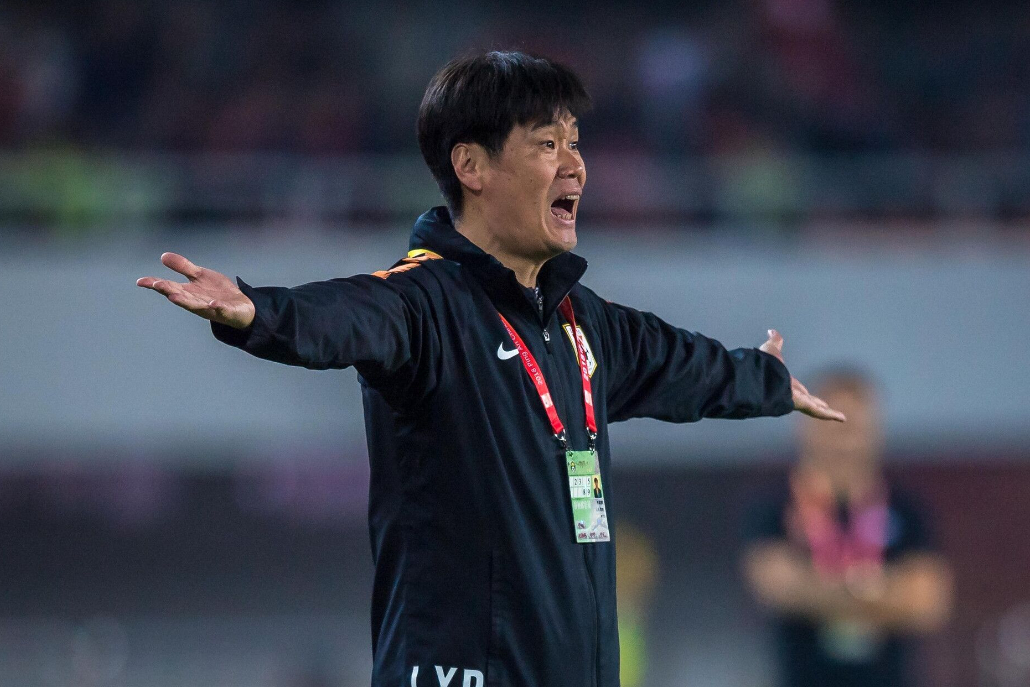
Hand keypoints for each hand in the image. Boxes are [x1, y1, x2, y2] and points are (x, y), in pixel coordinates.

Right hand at [137, 252, 255, 329]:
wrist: (241, 307)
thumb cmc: (217, 292)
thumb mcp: (200, 276)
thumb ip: (183, 267)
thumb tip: (163, 256)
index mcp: (188, 292)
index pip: (169, 287)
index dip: (155, 284)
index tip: (140, 281)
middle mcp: (196, 302)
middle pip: (180, 296)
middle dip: (168, 290)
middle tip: (157, 284)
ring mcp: (210, 308)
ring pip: (196, 306)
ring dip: (185, 302)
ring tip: (174, 297)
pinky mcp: (226, 311)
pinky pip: (220, 310)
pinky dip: (216, 307)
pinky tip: (213, 303)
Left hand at [760, 329, 845, 421]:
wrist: (758, 376)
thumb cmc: (762, 365)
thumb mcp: (772, 350)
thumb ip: (775, 341)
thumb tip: (771, 331)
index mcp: (783, 382)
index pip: (796, 388)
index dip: (802, 390)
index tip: (806, 393)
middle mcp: (790, 393)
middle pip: (808, 400)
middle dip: (816, 403)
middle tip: (825, 406)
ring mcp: (796, 401)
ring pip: (815, 408)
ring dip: (827, 412)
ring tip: (840, 417)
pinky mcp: (801, 405)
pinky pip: (818, 411)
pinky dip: (830, 414)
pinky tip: (842, 418)